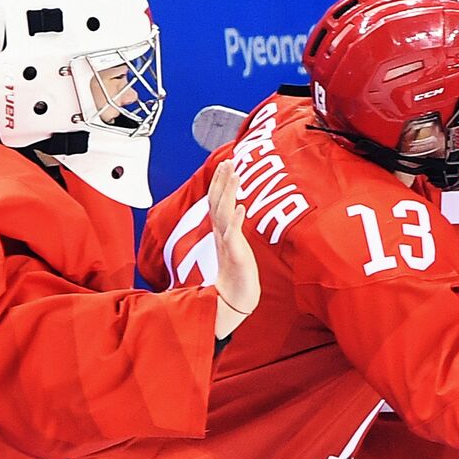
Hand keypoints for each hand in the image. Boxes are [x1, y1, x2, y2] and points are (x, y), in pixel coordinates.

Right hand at [209, 160, 259, 338]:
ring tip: (235, 174)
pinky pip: (233, 235)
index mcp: (220, 230)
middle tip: (229, 161)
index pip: (217, 200)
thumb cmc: (236, 271)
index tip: (226, 163)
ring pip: (224, 213)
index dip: (220, 182)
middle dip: (223, 180)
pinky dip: (236, 220)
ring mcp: (227, 243)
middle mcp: (221, 233)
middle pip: (218, 201)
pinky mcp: (235, 254)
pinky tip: (241, 207)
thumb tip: (233, 210)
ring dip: (229, 192)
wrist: (236, 298)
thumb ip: (231, 227)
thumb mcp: (233, 244)